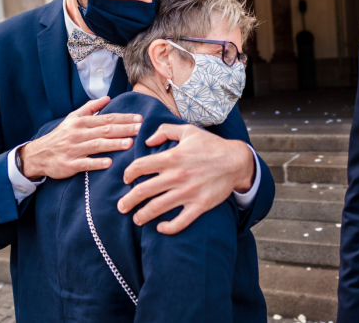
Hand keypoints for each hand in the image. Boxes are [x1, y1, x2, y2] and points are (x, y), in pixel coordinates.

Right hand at [20, 97, 141, 179]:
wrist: (37, 155)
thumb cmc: (60, 136)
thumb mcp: (72, 118)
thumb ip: (90, 108)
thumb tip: (107, 98)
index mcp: (81, 122)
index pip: (106, 118)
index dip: (124, 118)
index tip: (140, 119)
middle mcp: (78, 134)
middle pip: (104, 130)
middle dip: (124, 129)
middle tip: (140, 129)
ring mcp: (73, 149)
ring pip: (96, 145)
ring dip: (114, 144)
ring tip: (130, 143)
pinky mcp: (69, 164)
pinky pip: (84, 164)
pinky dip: (96, 163)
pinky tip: (109, 163)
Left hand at [117, 124, 254, 234]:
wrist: (236, 161)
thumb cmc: (211, 145)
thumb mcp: (188, 130)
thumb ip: (165, 130)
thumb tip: (147, 140)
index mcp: (172, 157)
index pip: (140, 166)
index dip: (128, 174)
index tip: (126, 180)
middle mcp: (177, 175)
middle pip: (143, 191)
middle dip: (128, 201)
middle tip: (122, 206)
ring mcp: (188, 192)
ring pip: (157, 208)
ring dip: (142, 216)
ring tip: (136, 219)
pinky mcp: (200, 205)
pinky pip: (180, 222)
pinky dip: (168, 228)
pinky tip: (160, 228)